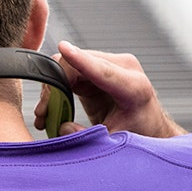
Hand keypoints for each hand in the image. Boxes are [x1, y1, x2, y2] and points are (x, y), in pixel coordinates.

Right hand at [35, 41, 184, 137]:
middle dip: (54, 88)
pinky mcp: (95, 67)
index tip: (64, 49)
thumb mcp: (114, 142)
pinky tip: (53, 107)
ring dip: (52, 88)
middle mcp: (123, 68)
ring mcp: (109, 64)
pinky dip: (56, 87)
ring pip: (68, 65)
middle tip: (43, 115)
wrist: (148, 126)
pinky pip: (67, 69)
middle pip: (77, 65)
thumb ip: (87, 137)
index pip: (103, 70)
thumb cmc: (139, 132)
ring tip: (45, 115)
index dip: (81, 60)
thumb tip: (61, 126)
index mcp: (134, 88)